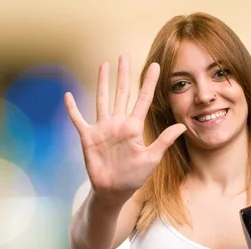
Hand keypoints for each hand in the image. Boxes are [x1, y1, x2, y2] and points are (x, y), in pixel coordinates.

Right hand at [64, 54, 185, 200]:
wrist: (113, 191)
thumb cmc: (134, 177)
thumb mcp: (151, 158)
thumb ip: (164, 141)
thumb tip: (182, 126)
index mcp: (134, 127)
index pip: (143, 99)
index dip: (149, 83)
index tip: (155, 66)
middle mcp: (118, 123)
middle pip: (121, 93)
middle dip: (123, 75)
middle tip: (125, 56)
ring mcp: (103, 129)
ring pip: (102, 99)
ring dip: (102, 82)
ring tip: (103, 65)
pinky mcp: (88, 137)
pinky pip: (78, 120)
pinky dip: (72, 109)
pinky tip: (68, 96)